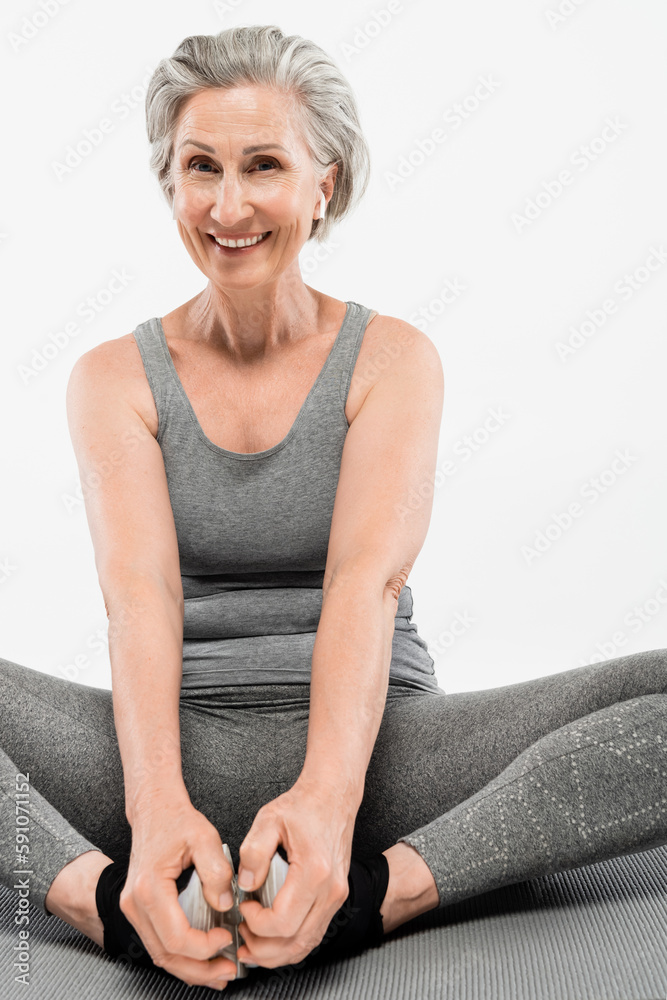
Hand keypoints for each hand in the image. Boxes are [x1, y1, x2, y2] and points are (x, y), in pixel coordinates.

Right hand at [120, 793, 237, 988]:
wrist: (155, 809)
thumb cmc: (176, 820)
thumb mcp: (205, 838)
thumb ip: (217, 871)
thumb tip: (225, 904)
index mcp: (149, 888)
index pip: (177, 937)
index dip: (205, 947)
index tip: (228, 937)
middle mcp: (134, 904)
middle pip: (166, 955)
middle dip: (200, 970)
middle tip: (229, 971)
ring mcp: (133, 909)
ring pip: (161, 954)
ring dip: (191, 968)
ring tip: (219, 973)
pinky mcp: (139, 910)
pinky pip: (159, 942)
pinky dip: (181, 956)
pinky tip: (202, 960)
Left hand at [235, 777, 356, 968]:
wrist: (333, 796)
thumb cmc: (304, 805)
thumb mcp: (269, 819)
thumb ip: (253, 852)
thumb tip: (245, 885)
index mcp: (314, 872)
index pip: (282, 922)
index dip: (256, 924)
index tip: (243, 908)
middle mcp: (330, 890)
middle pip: (295, 942)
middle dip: (262, 948)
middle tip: (240, 937)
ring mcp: (336, 897)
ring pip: (306, 944)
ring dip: (276, 953)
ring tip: (251, 947)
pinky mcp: (335, 897)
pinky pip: (314, 934)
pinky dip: (292, 945)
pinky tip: (273, 941)